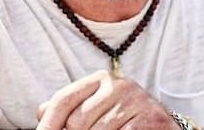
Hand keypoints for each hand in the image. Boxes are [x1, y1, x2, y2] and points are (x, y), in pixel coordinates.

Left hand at [36, 70, 177, 128]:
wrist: (164, 128)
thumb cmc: (124, 120)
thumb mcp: (97, 109)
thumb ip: (71, 108)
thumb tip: (40, 112)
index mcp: (102, 78)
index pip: (64, 99)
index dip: (48, 123)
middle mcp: (119, 85)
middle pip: (76, 121)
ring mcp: (136, 102)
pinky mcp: (149, 119)